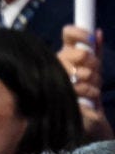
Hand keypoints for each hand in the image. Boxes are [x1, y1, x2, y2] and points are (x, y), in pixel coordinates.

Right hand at [57, 25, 112, 141]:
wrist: (89, 121)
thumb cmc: (89, 94)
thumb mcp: (94, 70)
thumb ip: (95, 51)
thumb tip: (98, 32)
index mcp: (64, 56)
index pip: (68, 35)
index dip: (80, 33)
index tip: (90, 40)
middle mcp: (56, 66)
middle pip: (79, 53)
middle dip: (94, 65)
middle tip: (94, 75)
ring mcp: (55, 81)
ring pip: (82, 71)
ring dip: (94, 82)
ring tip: (92, 91)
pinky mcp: (58, 96)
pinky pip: (80, 87)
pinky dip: (90, 92)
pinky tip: (89, 99)